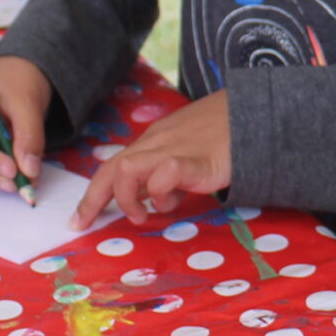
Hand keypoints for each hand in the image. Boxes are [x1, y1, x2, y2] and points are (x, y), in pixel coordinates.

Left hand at [76, 92, 230, 227]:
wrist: (254, 111)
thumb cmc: (224, 133)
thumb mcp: (187, 153)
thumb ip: (168, 173)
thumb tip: (155, 200)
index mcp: (154, 141)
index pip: (114, 165)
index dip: (94, 193)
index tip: (81, 218)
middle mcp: (157, 143)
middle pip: (112, 168)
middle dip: (92, 199)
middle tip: (83, 223)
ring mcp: (174, 149)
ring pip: (127, 168)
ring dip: (125, 198)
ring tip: (140, 215)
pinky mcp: (196, 160)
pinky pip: (164, 174)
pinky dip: (159, 192)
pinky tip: (171, 201)